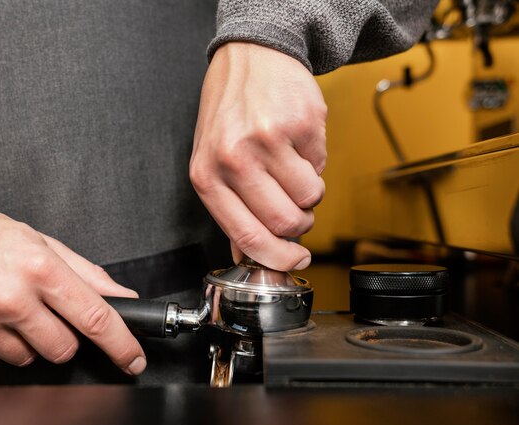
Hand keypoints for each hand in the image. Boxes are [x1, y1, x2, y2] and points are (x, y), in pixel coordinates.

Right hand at [0, 202, 146, 373]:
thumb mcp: (42, 243)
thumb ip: (88, 275)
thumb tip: (124, 299)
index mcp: (39, 268)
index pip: (95, 318)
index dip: (121, 344)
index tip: (134, 360)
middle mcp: (9, 298)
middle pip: (63, 349)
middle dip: (63, 337)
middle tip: (43, 312)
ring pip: (28, 359)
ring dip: (26, 341)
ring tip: (6, 309)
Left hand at [190, 42, 326, 269]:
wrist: (250, 56)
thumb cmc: (229, 112)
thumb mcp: (212, 162)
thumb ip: (229, 211)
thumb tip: (247, 253)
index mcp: (206, 176)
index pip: (247, 235)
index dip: (277, 258)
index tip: (294, 262)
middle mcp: (234, 158)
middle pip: (284, 223)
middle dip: (299, 225)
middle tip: (296, 210)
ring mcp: (268, 139)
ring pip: (310, 198)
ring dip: (309, 194)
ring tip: (291, 170)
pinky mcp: (301, 123)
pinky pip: (322, 166)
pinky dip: (315, 163)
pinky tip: (296, 144)